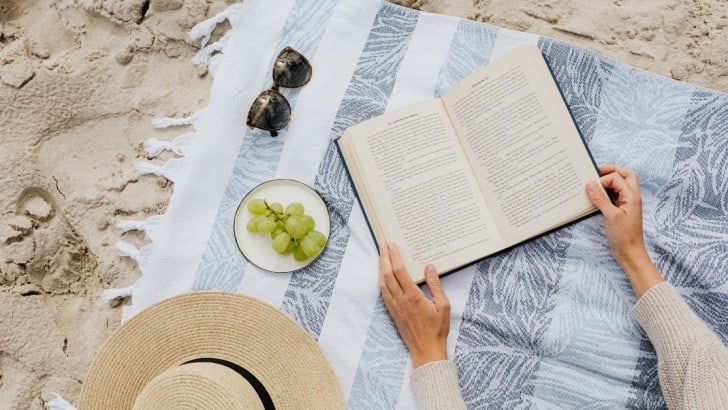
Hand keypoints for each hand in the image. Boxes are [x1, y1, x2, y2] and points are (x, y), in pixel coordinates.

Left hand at [379, 242, 449, 367]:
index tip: (391, 245)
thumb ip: (435, 285)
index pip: (399, 271)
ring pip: (382, 283)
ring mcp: (394, 306)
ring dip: (380, 267)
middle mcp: (400, 300)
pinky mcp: (392, 312)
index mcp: (413, 296)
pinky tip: (382, 275)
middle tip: (383, 244)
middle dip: (384, 257)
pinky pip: (383, 293)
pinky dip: (381, 280)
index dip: (394, 256)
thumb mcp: (443, 305)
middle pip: (387, 274)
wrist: (426, 350)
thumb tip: (429, 267)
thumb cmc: (437, 329)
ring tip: (381, 255)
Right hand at [585, 165, 662, 296]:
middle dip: (612, 171)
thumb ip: (600, 198)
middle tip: (597, 172)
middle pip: (626, 175)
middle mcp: (632, 197)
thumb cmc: (624, 236)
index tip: (592, 186)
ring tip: (595, 185)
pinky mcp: (621, 211)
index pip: (617, 178)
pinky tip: (596, 198)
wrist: (630, 254)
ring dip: (609, 182)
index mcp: (632, 196)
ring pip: (620, 185)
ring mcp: (627, 204)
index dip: (604, 179)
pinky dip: (606, 193)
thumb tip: (590, 184)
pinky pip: (615, 196)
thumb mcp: (610, 215)